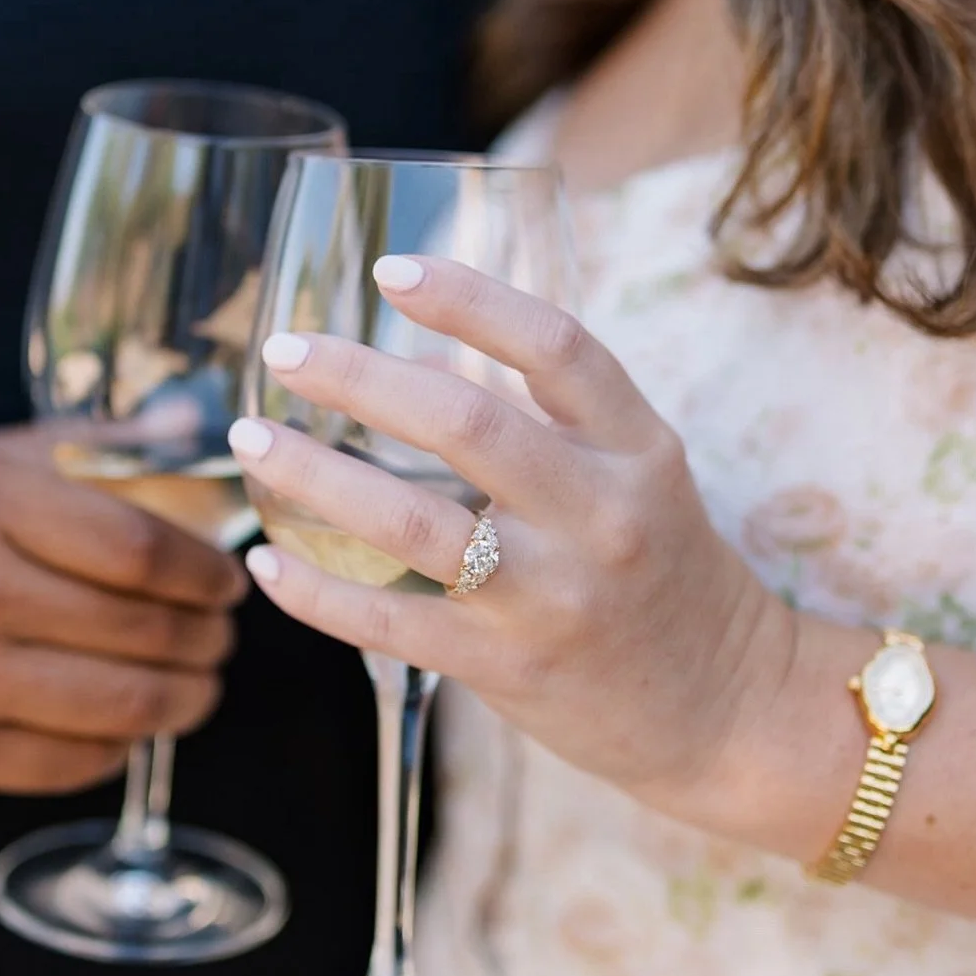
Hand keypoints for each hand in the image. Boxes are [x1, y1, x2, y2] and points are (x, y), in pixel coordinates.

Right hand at [0, 428, 245, 793]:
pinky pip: (70, 765)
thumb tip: (186, 442)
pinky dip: (119, 749)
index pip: (145, 548)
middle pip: (149, 631)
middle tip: (221, 636)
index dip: (208, 573)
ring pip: (126, 707)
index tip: (228, 581)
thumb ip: (75, 450)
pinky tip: (126, 726)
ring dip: (187, 701)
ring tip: (198, 687)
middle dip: (210, 640)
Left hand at [230, 257, 792, 801]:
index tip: (389, 268)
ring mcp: (553, 597)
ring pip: (412, 524)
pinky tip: (270, 561)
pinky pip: (391, 622)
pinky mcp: (508, 667)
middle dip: (358, 376)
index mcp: (639, 447)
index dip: (469, 298)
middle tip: (285, 350)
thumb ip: (553, 417)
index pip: (556, 345)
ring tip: (252, 437)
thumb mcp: (640, 472)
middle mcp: (601, 515)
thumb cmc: (661, 569)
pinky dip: (319, 591)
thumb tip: (416, 354)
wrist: (723, 706)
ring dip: (316, 475)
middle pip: (464, 423)